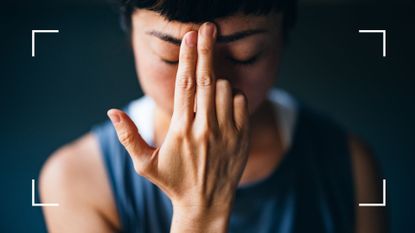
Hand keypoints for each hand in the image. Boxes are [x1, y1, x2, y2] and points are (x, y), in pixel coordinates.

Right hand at [107, 22, 249, 231]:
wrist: (206, 204)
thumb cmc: (172, 182)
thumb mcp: (144, 164)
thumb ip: (127, 136)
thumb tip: (112, 110)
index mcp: (181, 131)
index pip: (184, 86)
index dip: (187, 58)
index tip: (189, 37)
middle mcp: (205, 129)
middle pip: (207, 79)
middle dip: (207, 50)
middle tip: (207, 28)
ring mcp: (227, 132)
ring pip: (225, 89)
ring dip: (216, 80)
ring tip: (207, 89)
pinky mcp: (242, 137)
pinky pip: (240, 102)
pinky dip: (231, 95)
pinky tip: (222, 103)